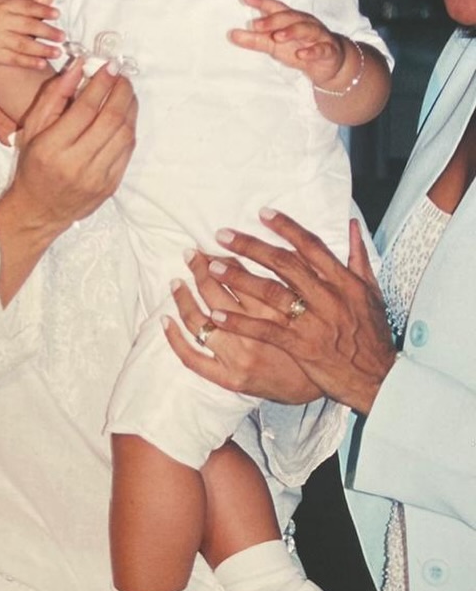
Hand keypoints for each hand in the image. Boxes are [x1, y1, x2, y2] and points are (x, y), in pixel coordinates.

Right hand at [0, 0, 63, 71]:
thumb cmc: (3, 20)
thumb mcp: (15, 8)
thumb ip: (35, 2)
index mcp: (4, 5)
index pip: (26, 7)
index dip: (42, 10)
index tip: (57, 14)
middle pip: (26, 26)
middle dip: (46, 31)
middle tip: (62, 37)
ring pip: (22, 44)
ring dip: (42, 49)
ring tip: (57, 52)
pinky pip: (15, 59)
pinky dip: (30, 62)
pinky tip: (43, 63)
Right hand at [0, 63, 136, 305]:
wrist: (39, 210)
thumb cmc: (33, 167)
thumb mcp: (33, 129)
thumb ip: (54, 96)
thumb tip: (77, 68)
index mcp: (52, 148)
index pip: (86, 108)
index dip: (101, 83)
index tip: (108, 67)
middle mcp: (75, 164)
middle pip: (110, 119)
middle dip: (121, 91)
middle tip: (121, 76)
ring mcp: (96, 177)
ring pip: (125, 134)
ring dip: (130, 108)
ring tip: (125, 93)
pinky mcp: (110, 186)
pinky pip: (128, 151)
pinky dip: (130, 128)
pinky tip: (125, 117)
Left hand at [183, 210, 395, 414]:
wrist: (379, 377)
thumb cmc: (373, 334)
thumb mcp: (372, 292)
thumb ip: (358, 257)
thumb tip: (351, 224)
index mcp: (343, 281)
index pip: (310, 246)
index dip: (286, 227)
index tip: (262, 213)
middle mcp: (326, 297)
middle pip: (283, 264)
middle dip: (250, 246)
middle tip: (222, 235)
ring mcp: (312, 322)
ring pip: (270, 293)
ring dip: (238, 278)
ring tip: (211, 267)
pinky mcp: (300, 346)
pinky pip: (265, 329)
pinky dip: (240, 321)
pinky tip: (216, 314)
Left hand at [229, 0, 346, 87]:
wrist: (330, 63)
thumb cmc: (299, 48)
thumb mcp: (274, 45)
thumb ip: (254, 40)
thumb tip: (231, 34)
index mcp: (291, 19)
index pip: (275, 7)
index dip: (261, 2)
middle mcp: (305, 23)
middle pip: (290, 17)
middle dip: (273, 20)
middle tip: (255, 25)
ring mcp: (318, 36)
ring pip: (307, 29)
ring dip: (292, 31)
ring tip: (277, 37)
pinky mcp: (328, 50)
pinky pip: (321, 49)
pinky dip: (312, 51)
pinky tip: (301, 54)